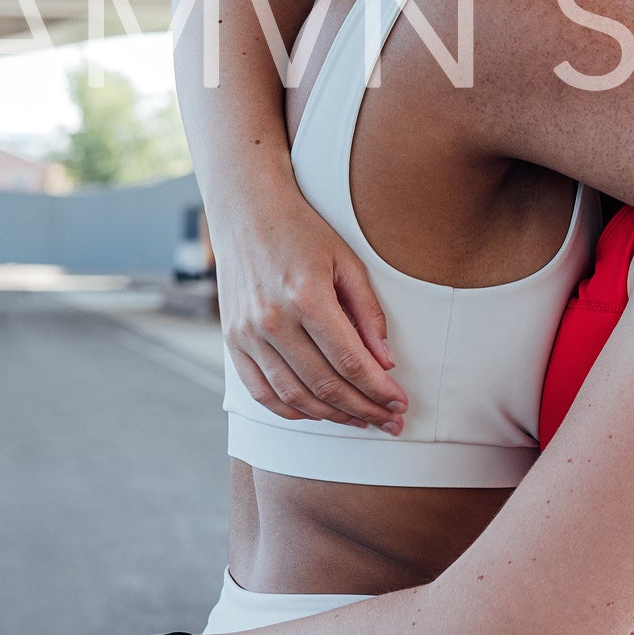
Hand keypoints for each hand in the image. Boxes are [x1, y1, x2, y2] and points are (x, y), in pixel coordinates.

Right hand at [214, 180, 408, 430]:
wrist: (246, 212)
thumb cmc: (303, 232)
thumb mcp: (347, 261)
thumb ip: (368, 313)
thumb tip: (385, 362)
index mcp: (306, 297)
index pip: (350, 362)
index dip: (379, 390)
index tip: (401, 403)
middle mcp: (273, 321)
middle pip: (325, 386)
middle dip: (364, 409)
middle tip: (390, 422)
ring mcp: (247, 334)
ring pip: (295, 396)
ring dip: (332, 416)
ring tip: (361, 420)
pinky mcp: (233, 341)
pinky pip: (262, 392)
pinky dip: (292, 410)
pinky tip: (318, 413)